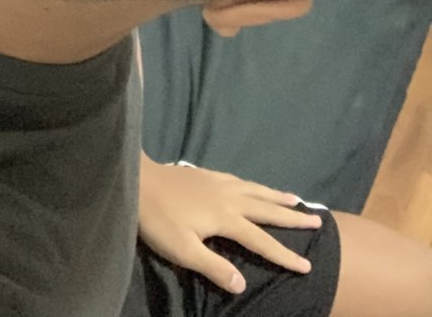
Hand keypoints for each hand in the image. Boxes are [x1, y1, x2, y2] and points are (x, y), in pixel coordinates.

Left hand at [138, 154, 321, 294]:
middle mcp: (229, 197)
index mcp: (226, 218)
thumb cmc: (159, 220)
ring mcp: (218, 182)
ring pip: (255, 189)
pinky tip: (253, 186)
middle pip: (266, 207)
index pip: (261, 240)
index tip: (307, 265)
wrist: (139, 181)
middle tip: (317, 218)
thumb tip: (243, 284)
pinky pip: (241, 179)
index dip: (284, 254)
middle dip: (292, 216)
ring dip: (276, 195)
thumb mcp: (184, 251)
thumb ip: (214, 267)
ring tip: (295, 198)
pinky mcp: (206, 174)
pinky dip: (255, 184)